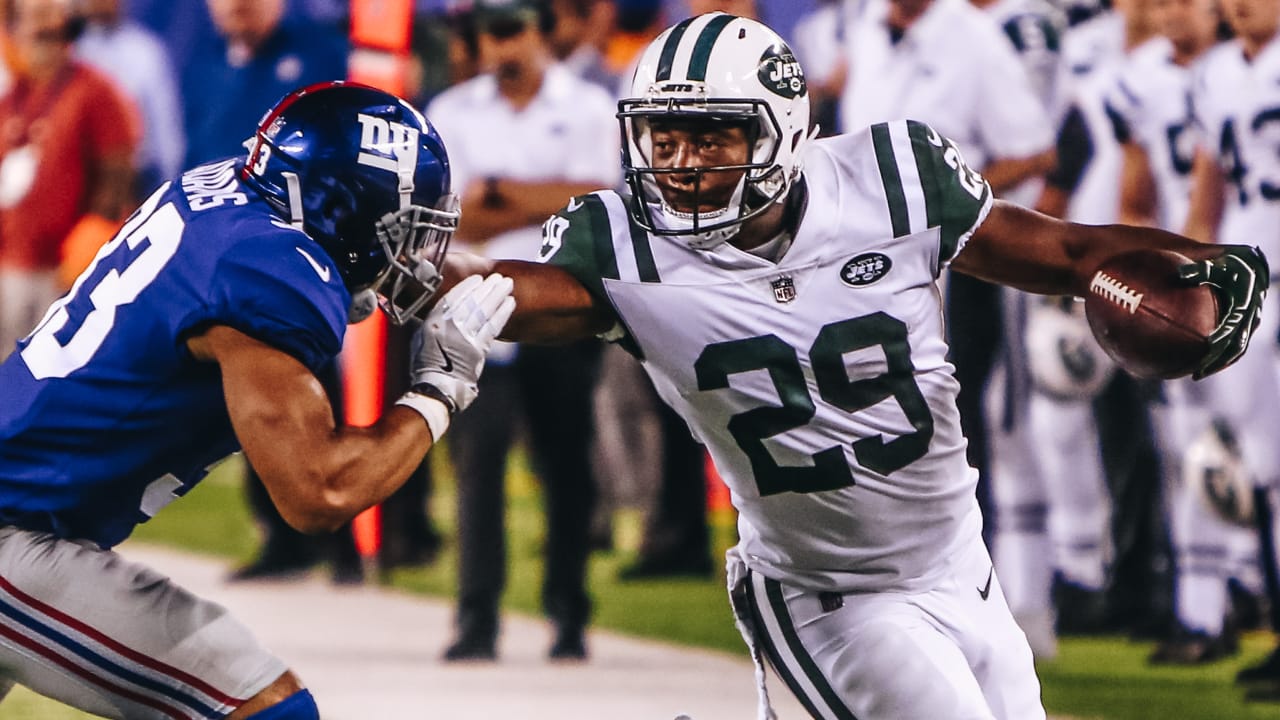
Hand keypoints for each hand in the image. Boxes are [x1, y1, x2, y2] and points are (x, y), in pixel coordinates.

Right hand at [411, 274, 515, 411]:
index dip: (467, 287)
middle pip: (473, 301)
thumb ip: (434, 320)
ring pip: (485, 310)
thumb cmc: (425, 364)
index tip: (478, 278)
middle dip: (487, 287)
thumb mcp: (421, 337)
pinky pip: (493, 326)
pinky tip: (510, 303)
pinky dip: (502, 313)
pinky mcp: (479, 349)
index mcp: (434, 322)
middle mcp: (451, 327)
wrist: (435, 388)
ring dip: (497, 295)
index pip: (454, 298)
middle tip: (499, 278)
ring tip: (507, 284)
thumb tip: (445, 306)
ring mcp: (466, 337)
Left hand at [1179, 245, 1268, 378]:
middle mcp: (1252, 312)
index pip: (1235, 327)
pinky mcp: (1242, 325)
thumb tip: (1180, 275)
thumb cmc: (1217, 260)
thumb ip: (1199, 270)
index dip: (1221, 340)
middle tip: (1197, 373)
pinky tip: (1196, 364)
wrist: (1233, 261)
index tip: (1204, 351)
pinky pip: (1231, 344)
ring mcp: (1248, 320)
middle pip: (1237, 344)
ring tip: (1196, 374)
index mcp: (1247, 300)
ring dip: (1219, 362)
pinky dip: (1218, 355)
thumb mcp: (1209, 261)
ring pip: (1236, 348)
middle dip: (1218, 359)